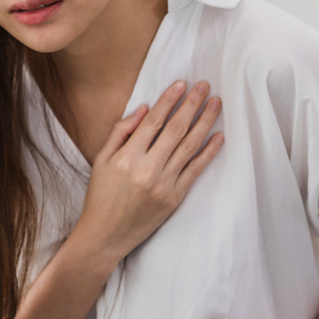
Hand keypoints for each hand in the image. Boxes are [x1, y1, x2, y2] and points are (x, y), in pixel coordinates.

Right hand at [75, 80, 222, 264]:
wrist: (106, 235)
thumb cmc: (100, 196)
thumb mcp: (100, 161)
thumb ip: (120, 133)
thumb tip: (142, 109)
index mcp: (126, 158)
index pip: (152, 122)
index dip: (168, 101)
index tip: (181, 83)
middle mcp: (147, 169)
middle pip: (175, 130)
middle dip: (191, 104)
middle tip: (204, 85)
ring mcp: (164, 184)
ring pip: (189, 146)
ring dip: (205, 122)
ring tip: (215, 103)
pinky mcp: (175, 198)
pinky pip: (195, 170)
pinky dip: (209, 152)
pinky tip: (219, 136)